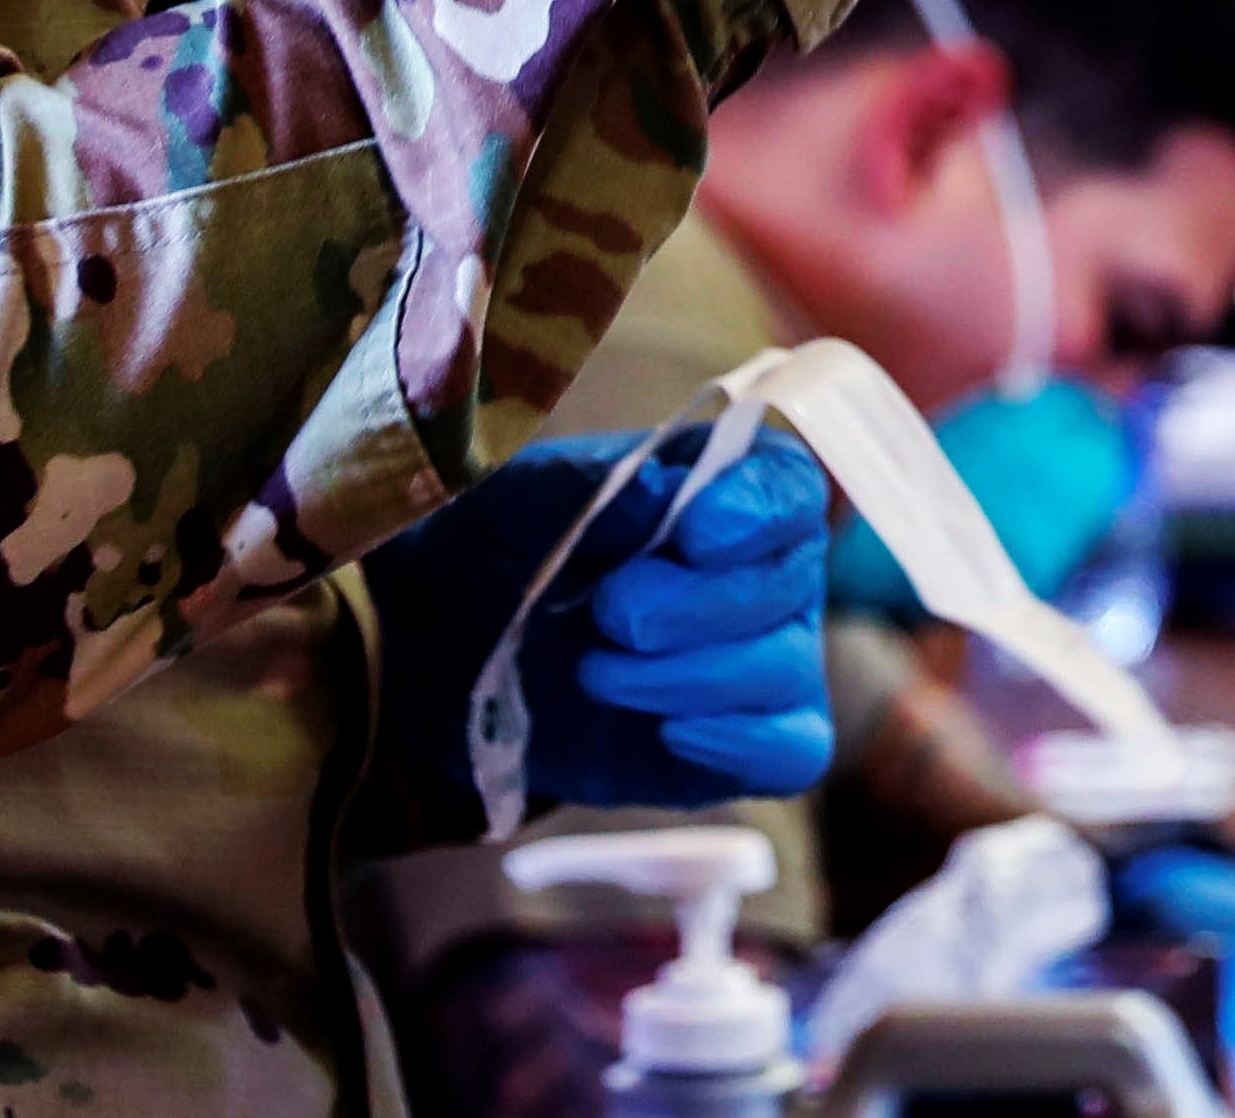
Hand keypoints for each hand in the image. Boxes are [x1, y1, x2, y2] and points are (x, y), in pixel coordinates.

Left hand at [370, 432, 838, 815]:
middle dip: (697, 606)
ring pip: (787, 670)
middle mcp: (761, 571)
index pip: (789, 487)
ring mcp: (761, 660)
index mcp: (720, 489)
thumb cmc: (494, 553)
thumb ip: (589, 483)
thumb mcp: (517, 500)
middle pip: (789, 583)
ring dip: (688, 677)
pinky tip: (668, 734)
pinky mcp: (740, 744)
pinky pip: (793, 750)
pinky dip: (739, 743)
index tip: (693, 535)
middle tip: (609, 614)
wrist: (442, 656)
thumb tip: (662, 485)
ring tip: (597, 672)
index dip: (756, 510)